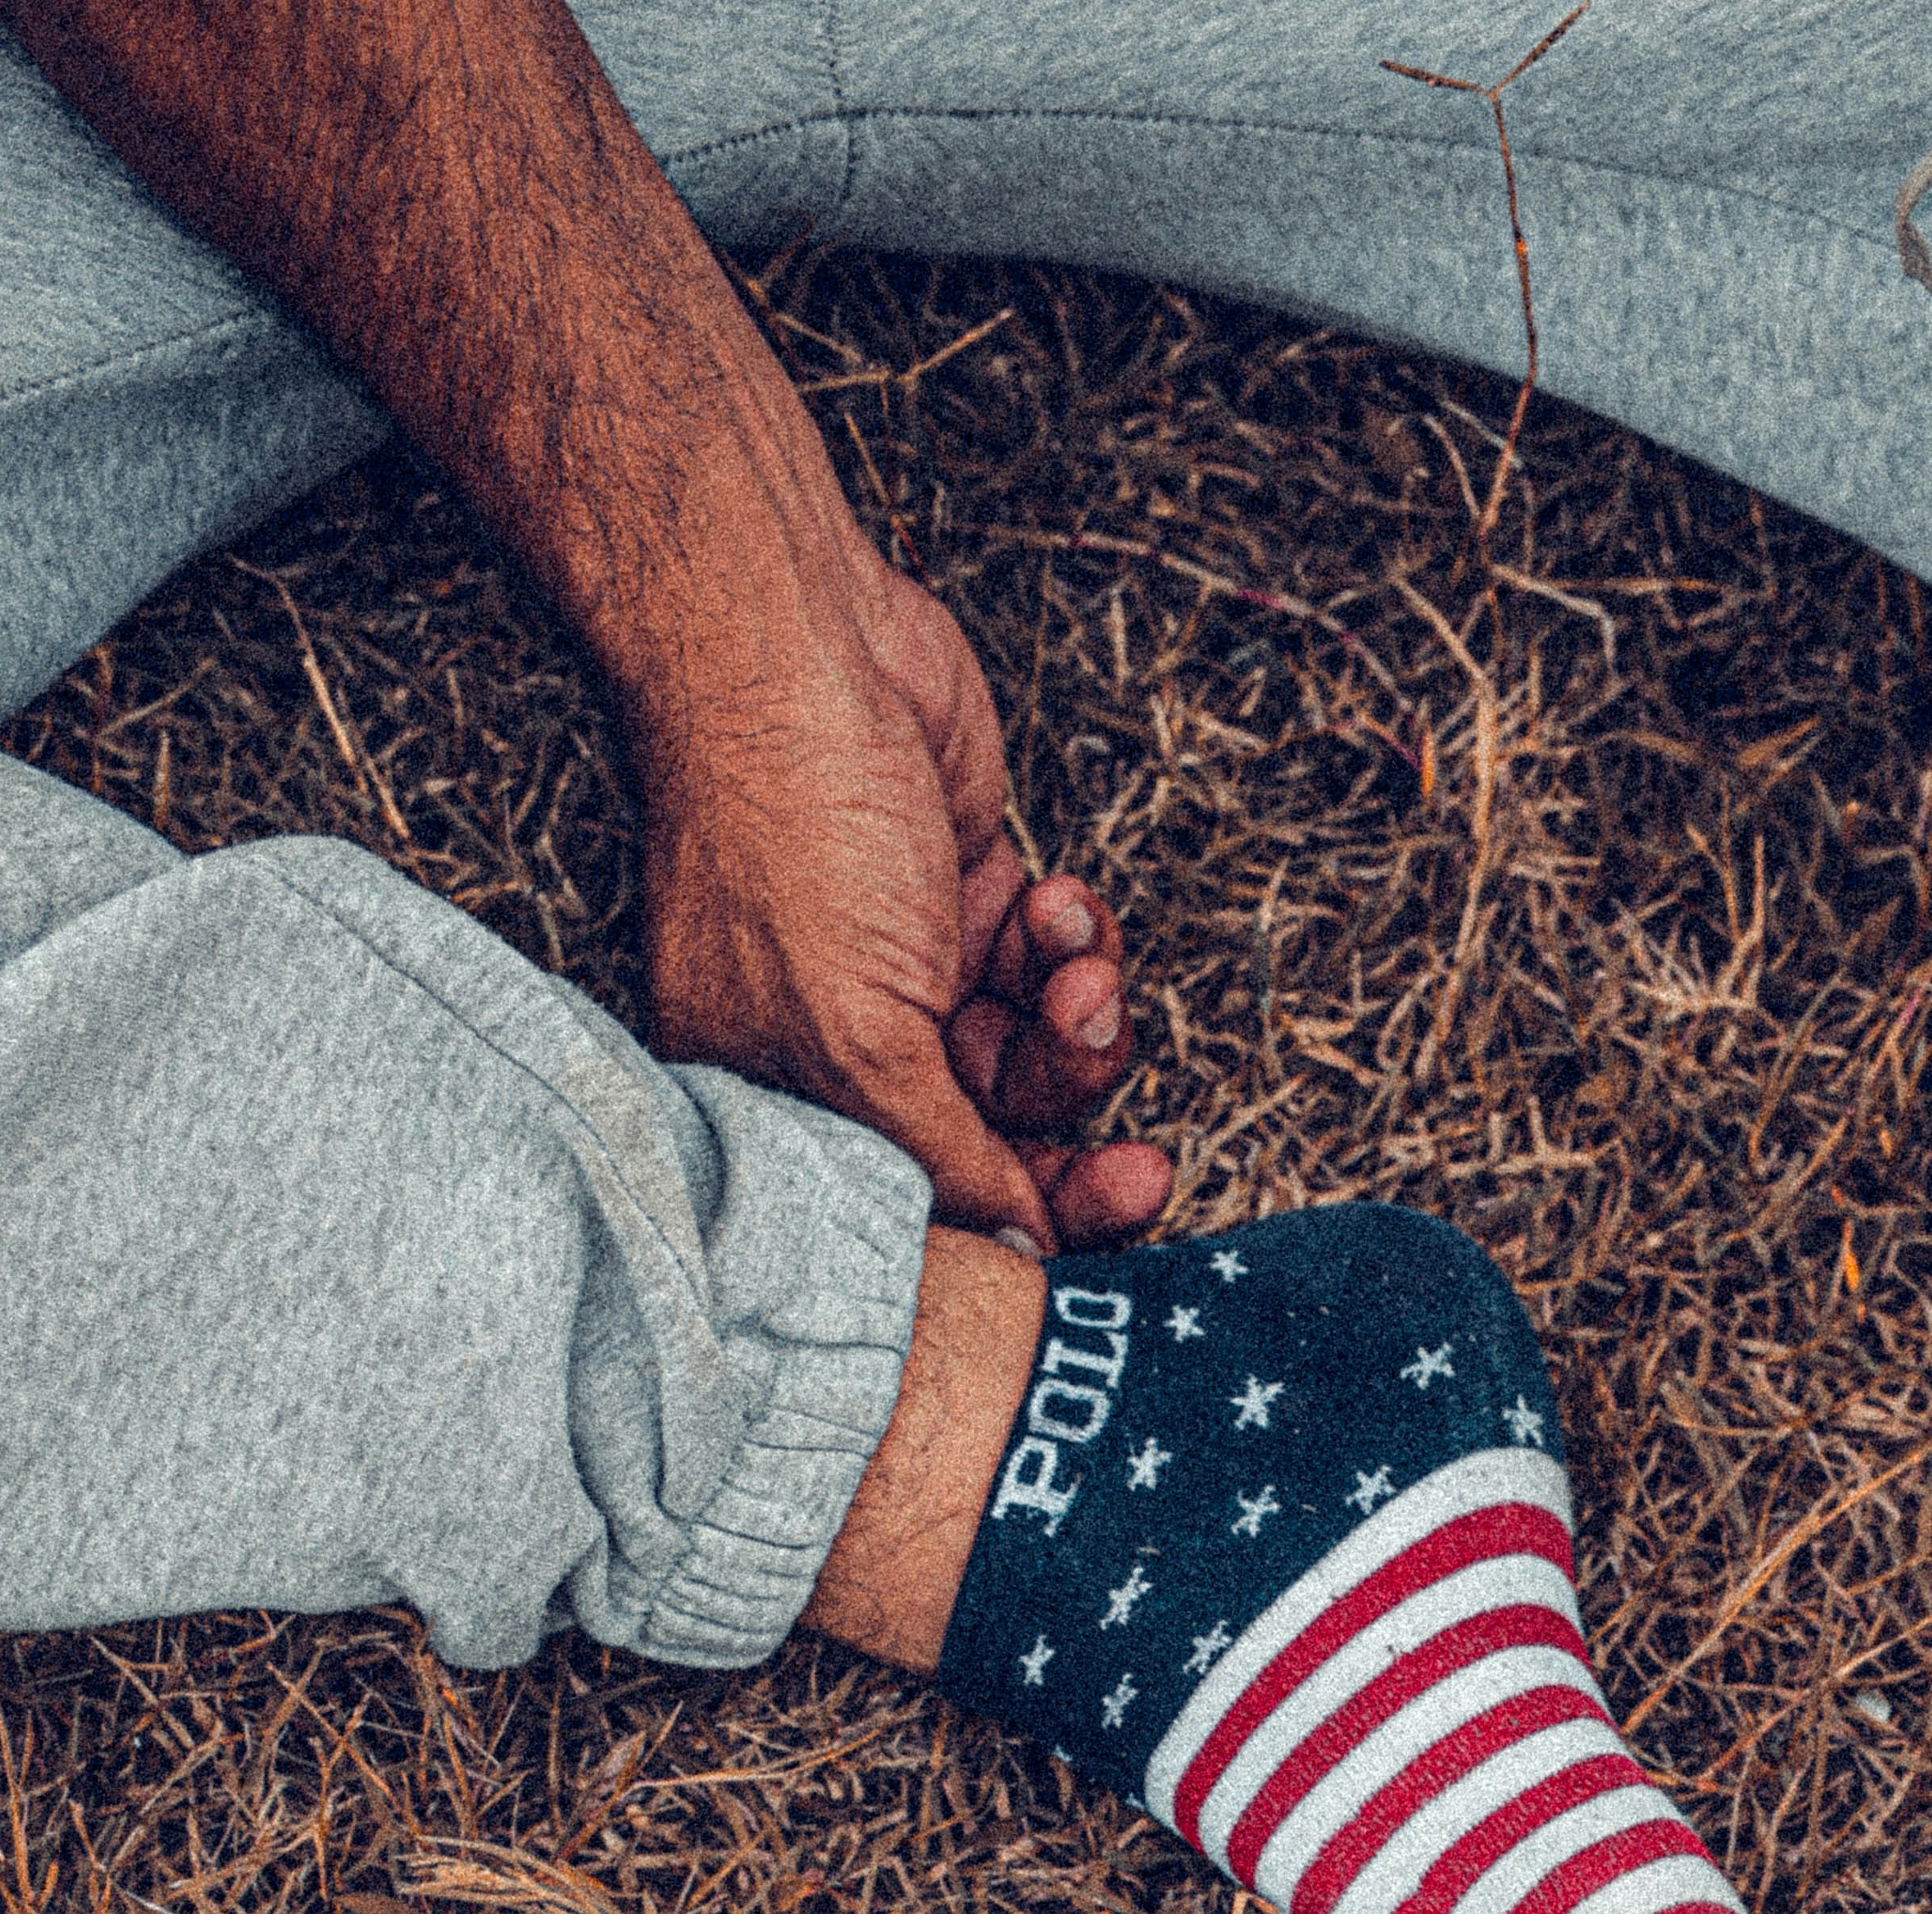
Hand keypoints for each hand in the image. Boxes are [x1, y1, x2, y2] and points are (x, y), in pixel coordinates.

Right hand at [630, 546, 1172, 1251]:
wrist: (794, 639)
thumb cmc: (792, 832)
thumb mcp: (861, 1036)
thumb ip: (940, 1158)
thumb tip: (1015, 1256)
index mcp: (784, 1107)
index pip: (921, 1215)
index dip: (1017, 1229)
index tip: (1101, 1217)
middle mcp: (843, 1054)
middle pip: (996, 1148)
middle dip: (1074, 1139)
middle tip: (1147, 1165)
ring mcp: (908, 977)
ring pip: (1036, 1058)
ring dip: (1079, 1020)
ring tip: (1073, 958)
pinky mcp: (964, 902)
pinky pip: (1052, 968)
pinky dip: (1074, 942)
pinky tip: (1058, 897)